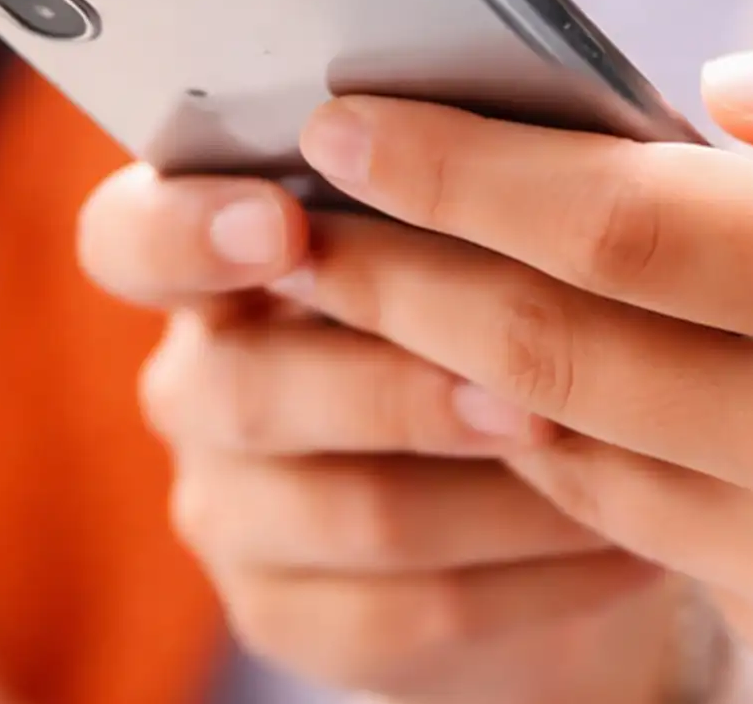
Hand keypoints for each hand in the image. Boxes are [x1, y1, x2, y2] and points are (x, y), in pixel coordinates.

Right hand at [77, 167, 683, 703]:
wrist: (568, 486)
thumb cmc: (524, 304)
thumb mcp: (497, 227)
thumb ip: (472, 179)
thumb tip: (530, 137)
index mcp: (215, 253)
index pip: (128, 237)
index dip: (187, 232)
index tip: (282, 225)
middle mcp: (199, 381)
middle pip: (248, 392)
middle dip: (397, 386)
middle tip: (523, 383)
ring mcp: (233, 509)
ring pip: (347, 511)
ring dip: (491, 488)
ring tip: (601, 452)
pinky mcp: (290, 614)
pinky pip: (405, 610)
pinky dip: (528, 578)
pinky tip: (624, 548)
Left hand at [275, 19, 752, 703]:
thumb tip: (728, 84)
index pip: (629, 219)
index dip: (467, 163)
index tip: (353, 114)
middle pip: (557, 344)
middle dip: (399, 268)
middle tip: (294, 211)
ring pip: (581, 455)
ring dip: (457, 367)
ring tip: (376, 292)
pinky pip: (655, 543)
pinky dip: (571, 460)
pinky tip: (529, 396)